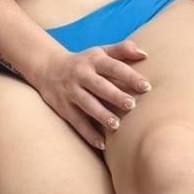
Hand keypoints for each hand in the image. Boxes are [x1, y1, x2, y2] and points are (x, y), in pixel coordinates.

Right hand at [29, 42, 150, 149]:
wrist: (47, 67)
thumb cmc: (84, 62)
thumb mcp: (100, 51)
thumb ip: (123, 50)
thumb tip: (145, 55)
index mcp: (94, 60)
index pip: (113, 67)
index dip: (130, 76)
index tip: (146, 86)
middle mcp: (81, 74)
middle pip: (99, 86)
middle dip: (115, 95)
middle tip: (131, 105)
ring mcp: (71, 91)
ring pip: (87, 104)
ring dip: (101, 115)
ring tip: (116, 125)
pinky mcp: (63, 107)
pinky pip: (76, 121)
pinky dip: (88, 133)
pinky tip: (102, 144)